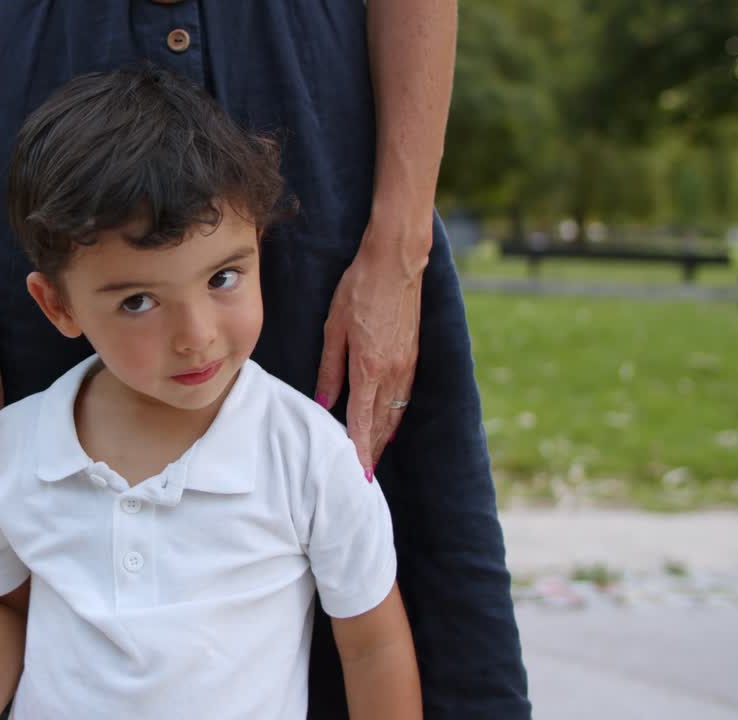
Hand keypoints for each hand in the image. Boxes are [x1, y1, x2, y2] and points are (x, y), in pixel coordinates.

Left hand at [315, 217, 426, 478]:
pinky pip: (405, 396)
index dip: (358, 449)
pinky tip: (389, 423)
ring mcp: (407, 365)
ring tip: (373, 457)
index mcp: (369, 368)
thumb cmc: (358, 289)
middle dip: (372, 451)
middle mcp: (393, 372)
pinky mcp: (414, 355)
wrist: (396, 261)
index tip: (356, 473)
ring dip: (384, 437)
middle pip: (382, 424)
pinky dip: (396, 416)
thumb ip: (330, 370)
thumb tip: (322, 404)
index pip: (361, 420)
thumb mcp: (333, 328)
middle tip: (363, 476)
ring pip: (396, 412)